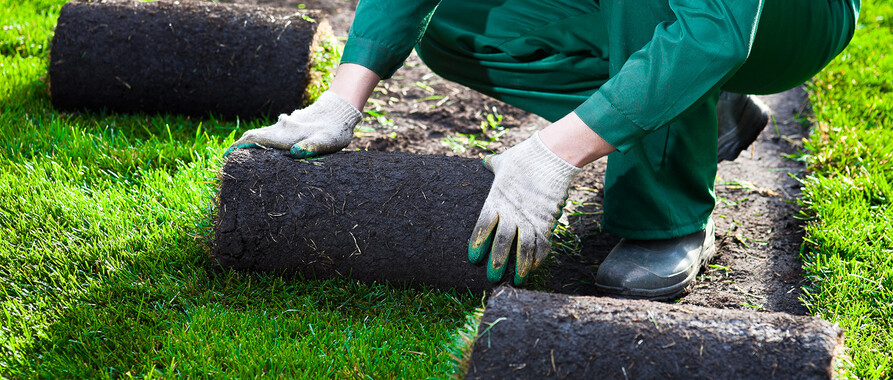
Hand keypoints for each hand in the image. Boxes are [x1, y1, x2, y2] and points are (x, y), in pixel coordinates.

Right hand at [224, 90, 361, 157]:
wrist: (341, 110)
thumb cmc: (335, 130)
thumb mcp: (326, 141)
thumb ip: (311, 147)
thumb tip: (294, 153)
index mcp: (286, 134)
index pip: (255, 139)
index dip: (238, 147)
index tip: (226, 157)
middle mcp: (282, 127)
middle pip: (254, 136)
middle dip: (240, 147)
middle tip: (229, 162)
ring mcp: (285, 124)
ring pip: (262, 133)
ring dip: (250, 144)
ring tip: (241, 158)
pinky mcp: (291, 124)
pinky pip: (271, 133)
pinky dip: (262, 140)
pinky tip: (264, 149)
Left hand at [468, 131, 581, 284]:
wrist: (552, 154)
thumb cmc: (525, 156)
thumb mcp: (503, 161)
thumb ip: (492, 166)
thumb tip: (484, 161)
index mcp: (497, 199)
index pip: (484, 226)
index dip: (478, 243)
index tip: (473, 258)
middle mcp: (512, 212)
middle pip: (502, 242)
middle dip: (497, 261)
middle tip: (492, 277)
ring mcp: (531, 217)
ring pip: (524, 248)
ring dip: (520, 266)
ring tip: (516, 281)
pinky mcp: (547, 220)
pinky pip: (543, 243)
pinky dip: (539, 257)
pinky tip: (534, 268)